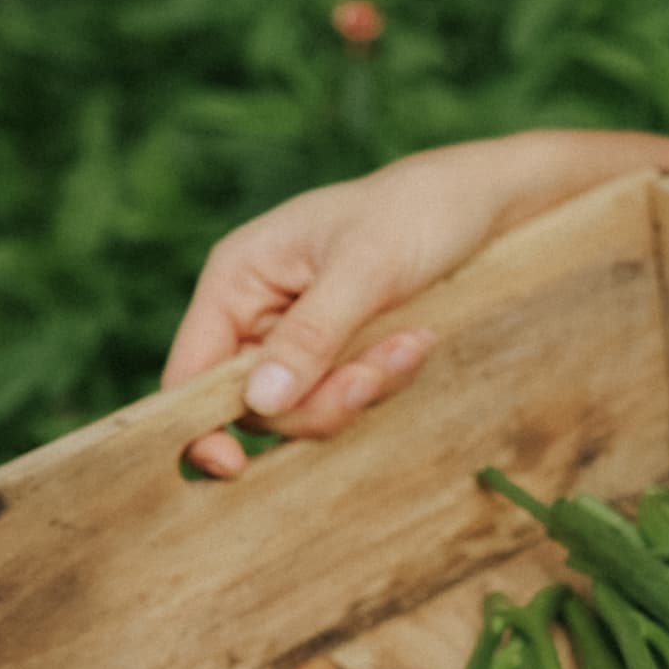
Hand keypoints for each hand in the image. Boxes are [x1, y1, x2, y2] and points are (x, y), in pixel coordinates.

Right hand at [161, 140, 545, 475]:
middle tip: (375, 374)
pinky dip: (384, 380)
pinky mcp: (342, 355)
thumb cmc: (413, 211)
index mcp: (238, 278)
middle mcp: (258, 313)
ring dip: (362, 388)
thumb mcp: (364, 267)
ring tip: (410, 343)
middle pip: (256, 403)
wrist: (477, 202)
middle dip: (319, 400)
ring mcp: (300, 338)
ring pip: (308, 407)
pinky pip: (348, 396)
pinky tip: (418, 342)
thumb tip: (261, 402)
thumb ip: (311, 335)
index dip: (199, 423)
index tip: (231, 465)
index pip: (191, 370)